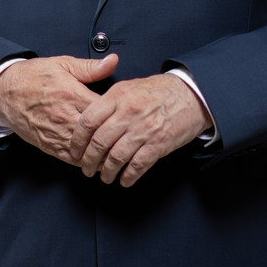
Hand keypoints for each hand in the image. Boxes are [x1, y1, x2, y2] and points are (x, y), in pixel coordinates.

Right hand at [0, 53, 118, 164]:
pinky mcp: (48, 145)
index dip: (117, 115)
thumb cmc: (34, 76)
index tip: (127, 115)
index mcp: (71, 94)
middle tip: (127, 138)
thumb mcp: (63, 64)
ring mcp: (55, 133)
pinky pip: (70, 158)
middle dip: (112, 137)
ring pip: (85, 151)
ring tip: (115, 152)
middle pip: (96, 134)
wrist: (4, 92)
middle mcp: (64, 116)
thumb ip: (91, 67)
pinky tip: (94, 158)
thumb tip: (113, 61)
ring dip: (100, 153)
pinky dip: (84, 160)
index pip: (102, 110)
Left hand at [69, 73, 211, 187]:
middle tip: (86, 168)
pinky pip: (137, 166)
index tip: (74, 150)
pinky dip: (128, 176)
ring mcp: (143, 129)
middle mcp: (128, 112)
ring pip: (116, 157)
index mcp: (118, 96)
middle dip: (89, 161)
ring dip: (107, 172)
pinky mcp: (158, 144)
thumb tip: (91, 117)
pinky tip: (124, 180)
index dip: (77, 140)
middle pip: (99, 142)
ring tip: (105, 177)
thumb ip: (110, 100)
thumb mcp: (130, 86)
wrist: (192, 95)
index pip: (88, 120)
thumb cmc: (161, 90)